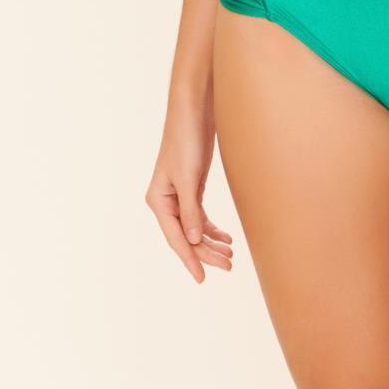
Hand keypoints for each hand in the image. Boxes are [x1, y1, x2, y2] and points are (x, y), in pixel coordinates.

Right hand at [145, 102, 233, 284]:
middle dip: (207, 251)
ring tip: (231, 255)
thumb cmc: (187, 139)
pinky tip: (225, 237)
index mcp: (158, 200)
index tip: (202, 278)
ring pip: (195, 227)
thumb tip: (193, 241)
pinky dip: (211, 227)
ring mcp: (179, 193)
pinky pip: (199, 215)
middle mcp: (166, 200)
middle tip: (229, 265)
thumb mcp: (189, 177)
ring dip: (211, 241)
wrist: (195, 109)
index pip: (175, 238)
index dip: (189, 259)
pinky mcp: (192, 185)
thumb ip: (190, 211)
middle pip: (186, 235)